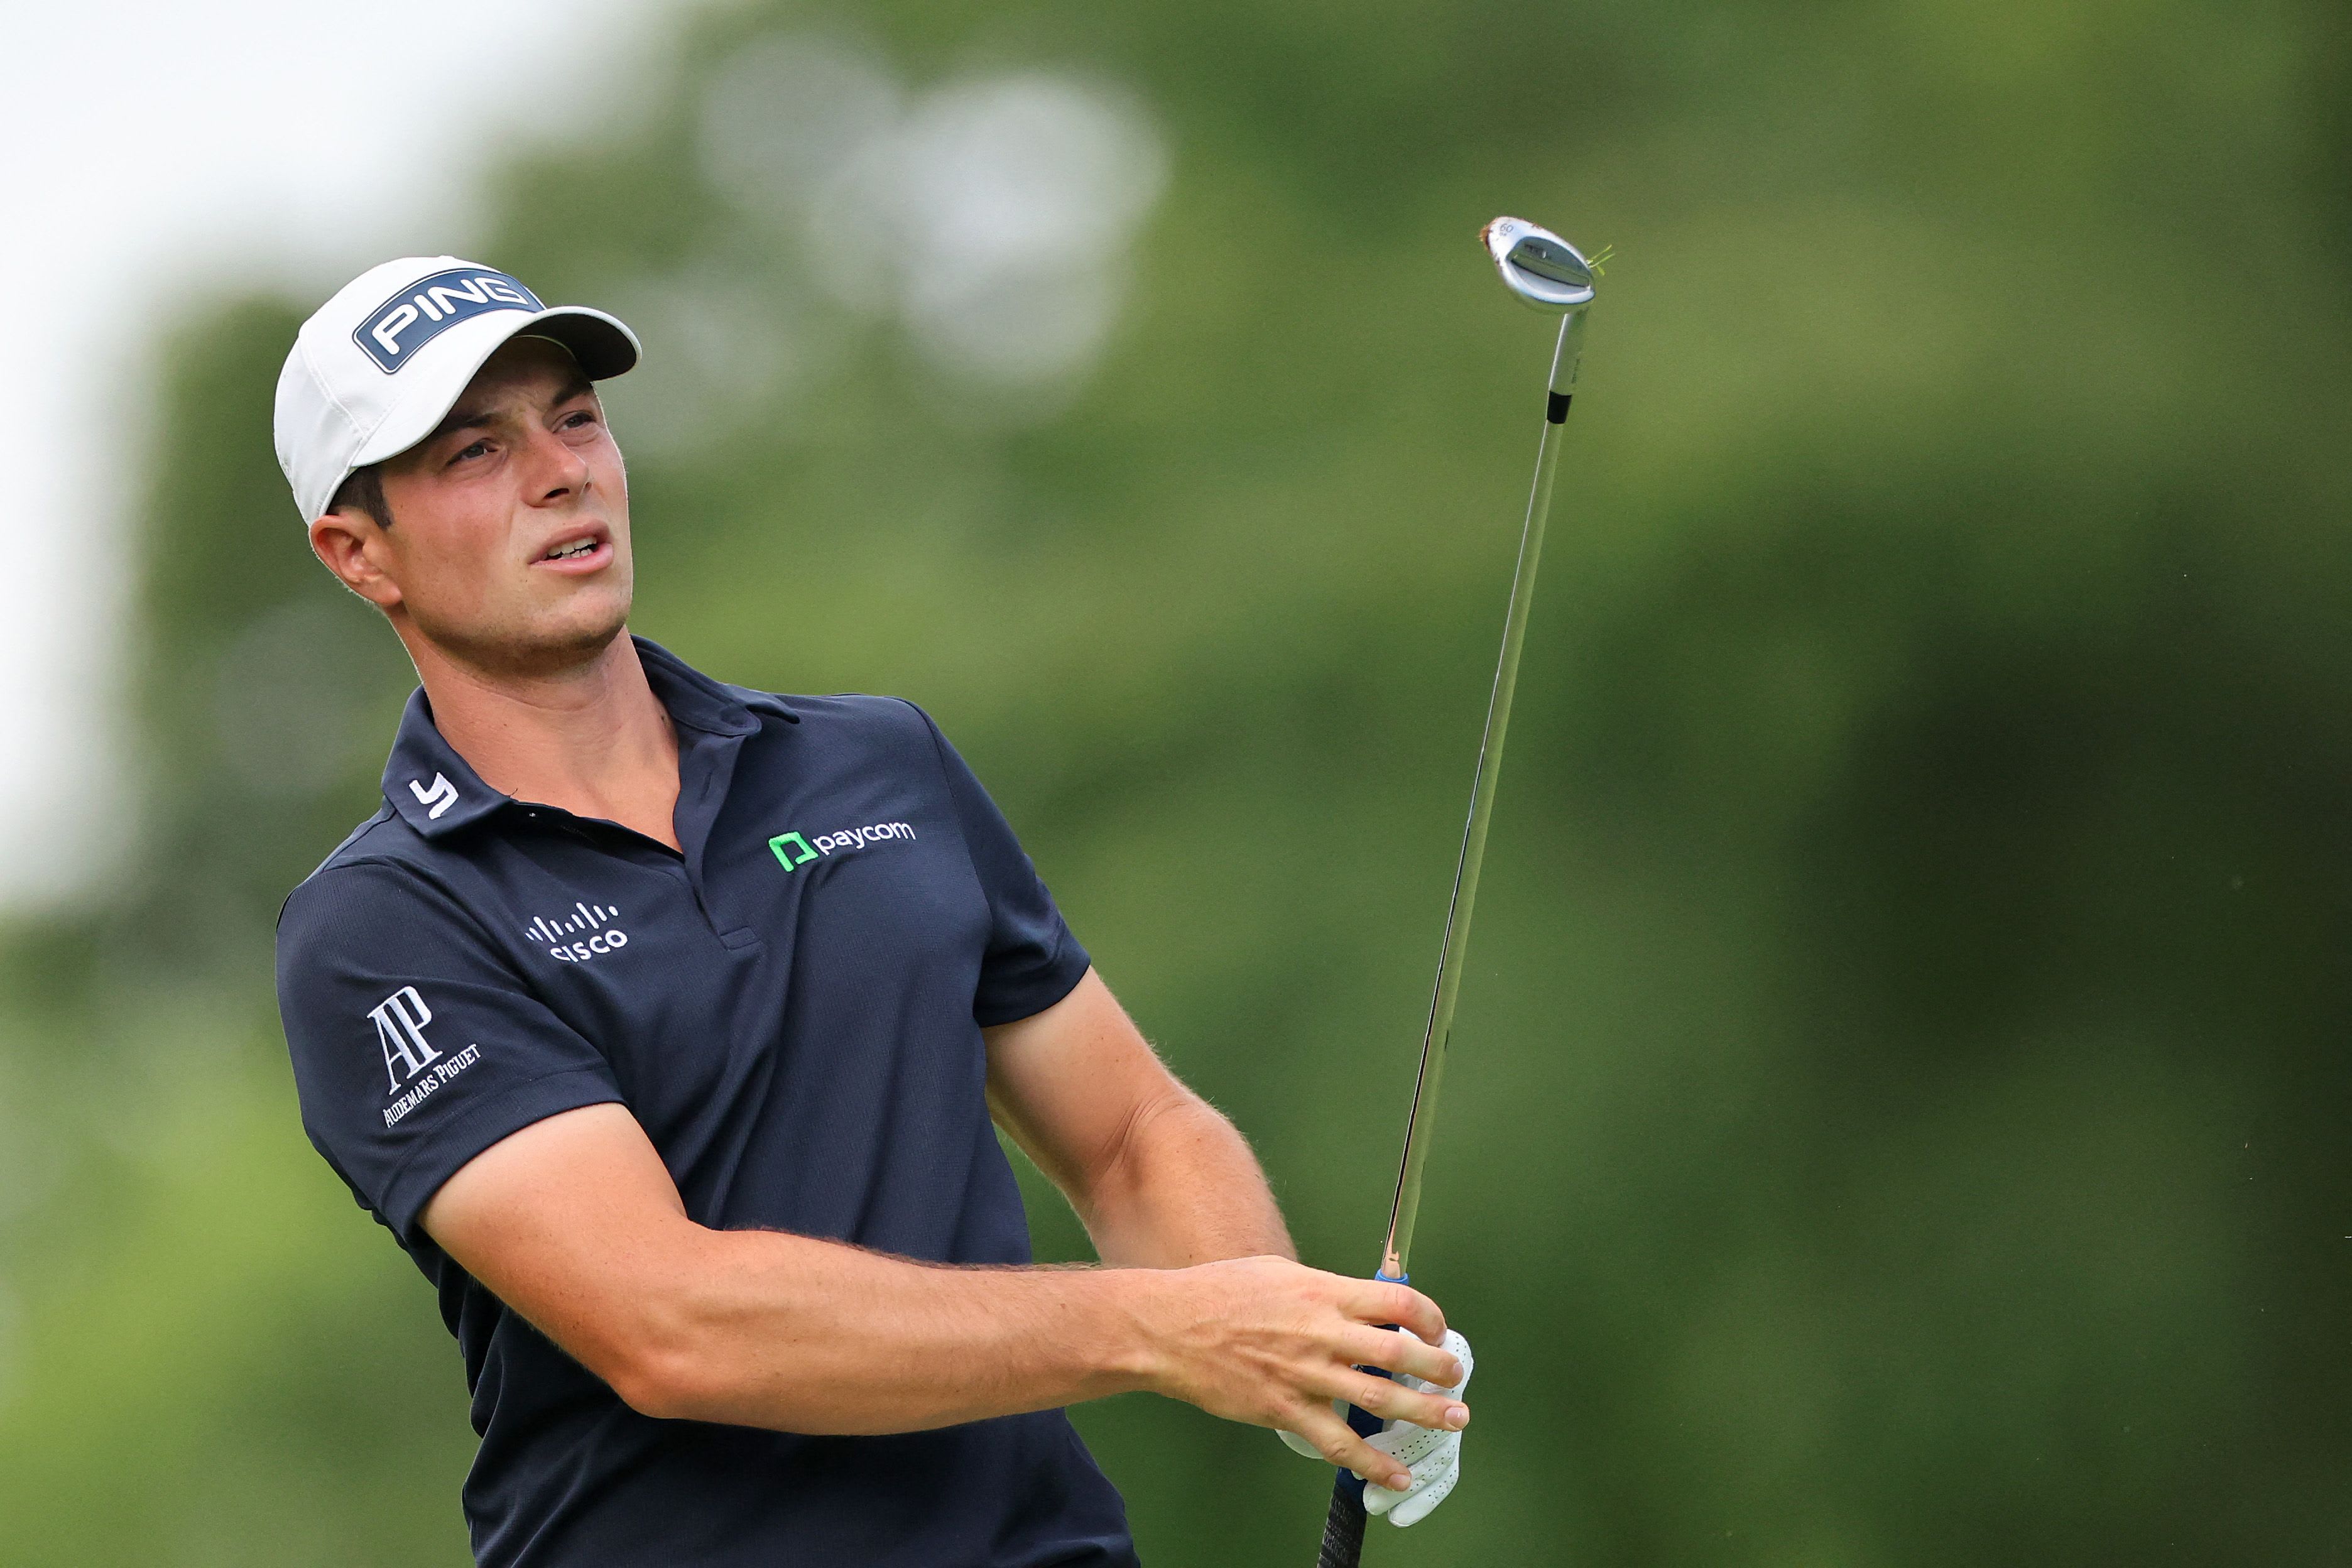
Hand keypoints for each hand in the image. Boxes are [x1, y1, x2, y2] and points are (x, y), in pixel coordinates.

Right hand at [1136, 1256, 1468, 1493]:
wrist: (1168, 1328)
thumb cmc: (1218, 1294)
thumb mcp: (1278, 1273)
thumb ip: (1321, 1289)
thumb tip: (1354, 1299)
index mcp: (1322, 1293)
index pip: (1396, 1302)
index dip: (1429, 1317)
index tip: (1437, 1330)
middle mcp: (1321, 1332)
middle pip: (1399, 1352)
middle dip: (1438, 1367)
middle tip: (1456, 1377)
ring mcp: (1305, 1374)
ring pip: (1379, 1397)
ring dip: (1423, 1411)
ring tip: (1453, 1418)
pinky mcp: (1284, 1410)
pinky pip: (1338, 1442)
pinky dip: (1372, 1461)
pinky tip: (1396, 1472)